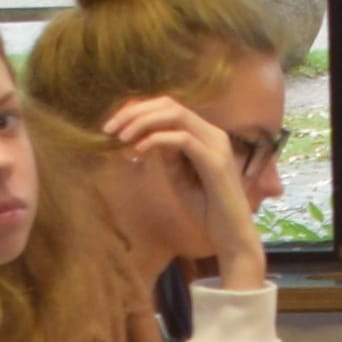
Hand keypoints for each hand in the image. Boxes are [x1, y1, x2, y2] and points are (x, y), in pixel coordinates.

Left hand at [90, 95, 263, 284]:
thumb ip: (167, 154)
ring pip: (175, 115)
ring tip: (120, 137)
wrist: (232, 236)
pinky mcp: (215, 161)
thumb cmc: (207, 209)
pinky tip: (139, 151)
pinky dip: (157, 140)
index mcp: (204, 134)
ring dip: (142, 122)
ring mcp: (216, 145)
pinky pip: (182, 139)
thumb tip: (145, 138)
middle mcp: (212, 133)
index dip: (138, 111)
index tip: (113, 126)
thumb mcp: (180, 176)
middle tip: (109, 128)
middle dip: (135, 112)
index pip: (168, 108)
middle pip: (169, 105)